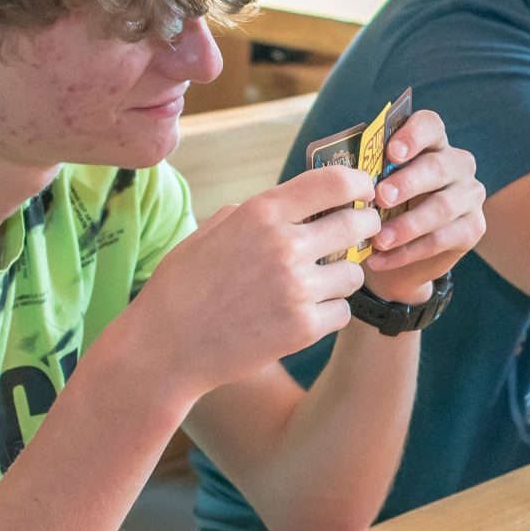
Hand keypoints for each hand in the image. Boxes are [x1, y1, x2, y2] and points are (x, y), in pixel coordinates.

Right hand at [128, 163, 373, 397]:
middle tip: (358, 233)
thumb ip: (258, 213)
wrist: (166, 348)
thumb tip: (299, 202)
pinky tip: (304, 312)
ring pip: (354, 273)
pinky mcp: (303, 329)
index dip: (358, 183)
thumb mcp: (212, 231)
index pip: (334, 182)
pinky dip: (329, 312)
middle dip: (363, 226)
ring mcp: (297, 289)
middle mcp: (284, 245)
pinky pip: (343, 311)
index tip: (363, 190)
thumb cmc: (183, 287)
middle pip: (357, 224)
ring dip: (342, 276)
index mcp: (261, 213)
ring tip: (316, 282)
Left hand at [359, 109, 485, 302]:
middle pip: (438, 167)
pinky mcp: (473, 228)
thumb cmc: (380, 211)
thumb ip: (363, 174)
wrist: (395, 260)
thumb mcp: (369, 189)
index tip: (392, 153)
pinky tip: (382, 259)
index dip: (413, 135)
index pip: (430, 126)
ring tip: (378, 240)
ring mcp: (469, 196)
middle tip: (381, 198)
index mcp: (431, 144)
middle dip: (408, 183)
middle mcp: (457, 164)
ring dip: (407, 224)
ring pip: (443, 207)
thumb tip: (342, 172)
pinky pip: (442, 239)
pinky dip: (409, 251)